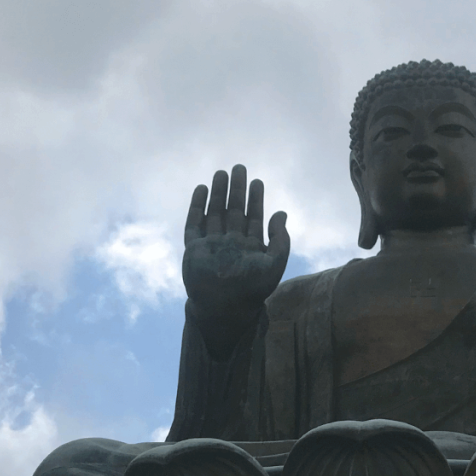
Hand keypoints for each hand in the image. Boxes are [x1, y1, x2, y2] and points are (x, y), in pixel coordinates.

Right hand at [182, 164, 289, 317]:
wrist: (225, 308)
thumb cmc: (252, 290)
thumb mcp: (275, 263)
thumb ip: (280, 239)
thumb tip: (281, 213)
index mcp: (250, 247)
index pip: (254, 217)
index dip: (256, 199)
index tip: (258, 181)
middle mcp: (231, 243)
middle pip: (234, 210)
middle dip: (237, 190)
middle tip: (239, 168)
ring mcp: (212, 245)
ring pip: (215, 213)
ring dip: (218, 193)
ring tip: (221, 173)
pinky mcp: (194, 249)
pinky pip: (194, 224)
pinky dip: (197, 207)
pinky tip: (201, 190)